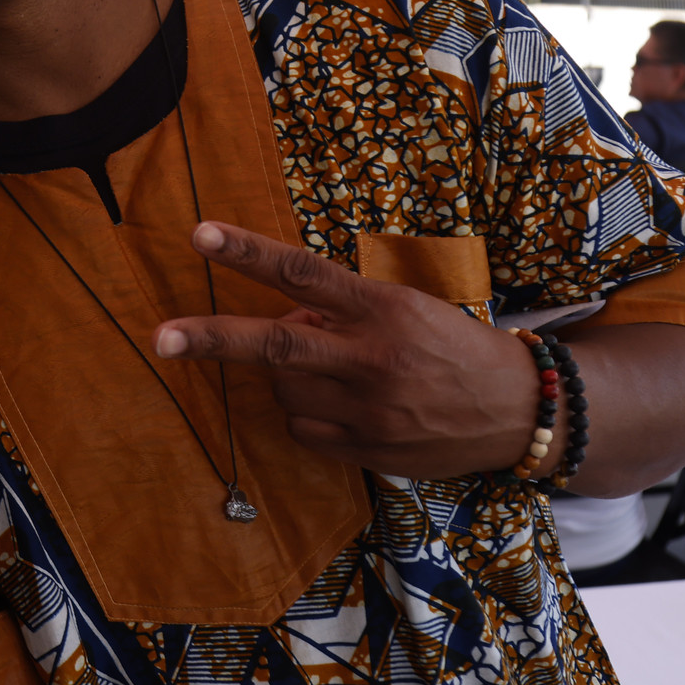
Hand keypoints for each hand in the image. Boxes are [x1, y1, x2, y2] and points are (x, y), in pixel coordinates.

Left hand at [153, 222, 548, 479]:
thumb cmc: (452, 347)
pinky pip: (303, 429)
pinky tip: (339, 405)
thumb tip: (283, 320)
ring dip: (285, 376)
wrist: (521, 411)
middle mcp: (372, 358)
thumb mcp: (405, 309)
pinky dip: (304, 414)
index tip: (201, 233)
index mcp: (383, 309)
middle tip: (162, 337)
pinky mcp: (369, 450)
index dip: (249, 253)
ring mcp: (369, 409)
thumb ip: (341, 312)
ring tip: (328, 368)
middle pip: (276, 345)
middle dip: (212, 339)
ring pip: (284, 391)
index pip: (303, 273)